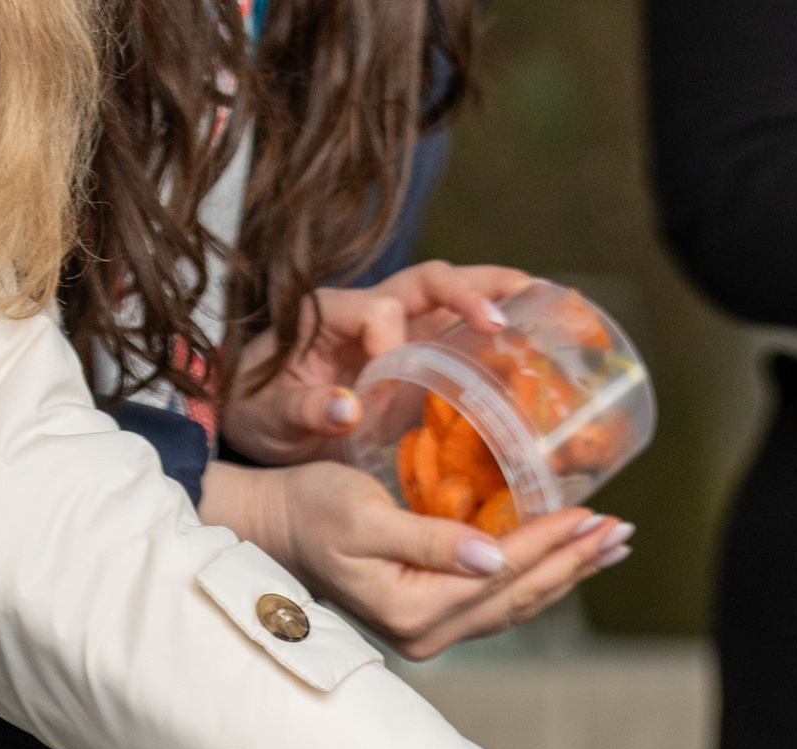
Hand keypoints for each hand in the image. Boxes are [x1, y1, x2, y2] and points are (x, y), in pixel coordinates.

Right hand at [202, 458, 628, 657]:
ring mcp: (431, 632)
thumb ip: (431, 539)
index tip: (596, 514)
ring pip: (516, 604)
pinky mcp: (430, 619)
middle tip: (623, 533)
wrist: (270, 530)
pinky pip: (498, 603)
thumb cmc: (308, 509)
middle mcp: (430, 632)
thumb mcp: (365, 515)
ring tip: (608, 547)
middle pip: (521, 597)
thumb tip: (496, 556)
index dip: (553, 541)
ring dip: (565, 573)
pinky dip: (536, 578)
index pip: (504, 572)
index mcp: (417, 609)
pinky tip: (561, 560)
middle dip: (575, 562)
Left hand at [221, 261, 531, 462]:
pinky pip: (455, 340)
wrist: (255, 421)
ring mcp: (395, 333)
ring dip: (494, 296)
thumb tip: (347, 408)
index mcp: (330, 313)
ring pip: (450, 300)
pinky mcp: (411, 361)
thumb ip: (304, 409)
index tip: (382, 398)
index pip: (379, 310)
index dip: (391, 348)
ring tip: (541, 300)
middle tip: (516, 305)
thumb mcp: (270, 415)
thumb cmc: (257, 410)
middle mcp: (368, 311)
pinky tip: (526, 344)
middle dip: (471, 290)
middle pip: (428, 280)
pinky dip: (491, 336)